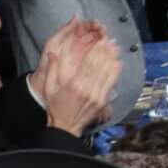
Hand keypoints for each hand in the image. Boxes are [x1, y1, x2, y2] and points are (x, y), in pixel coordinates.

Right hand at [34, 19, 121, 134]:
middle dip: (106, 50)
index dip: (96, 49)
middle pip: (100, 65)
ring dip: (112, 58)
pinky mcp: (102, 101)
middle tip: (110, 40)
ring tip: (115, 47)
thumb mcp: (49, 88)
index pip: (88, 62)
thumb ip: (52, 69)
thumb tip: (52, 53)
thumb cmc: (56, 107)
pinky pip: (111, 83)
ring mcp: (96, 95)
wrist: (65, 127)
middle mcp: (86, 88)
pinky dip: (115, 71)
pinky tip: (117, 62)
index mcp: (73, 84)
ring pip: (107, 72)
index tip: (100, 40)